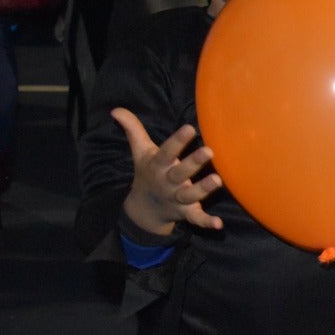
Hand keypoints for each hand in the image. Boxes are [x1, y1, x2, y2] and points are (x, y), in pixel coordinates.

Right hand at [114, 108, 224, 234]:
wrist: (144, 208)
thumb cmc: (148, 172)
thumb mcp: (140, 152)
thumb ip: (133, 130)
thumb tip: (116, 109)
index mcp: (158, 166)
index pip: (167, 152)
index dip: (177, 140)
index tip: (190, 128)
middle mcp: (168, 182)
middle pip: (180, 173)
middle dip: (193, 163)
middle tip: (209, 150)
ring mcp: (177, 198)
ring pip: (190, 195)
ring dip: (203, 189)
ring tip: (218, 180)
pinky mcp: (186, 212)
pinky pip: (196, 218)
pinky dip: (206, 222)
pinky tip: (218, 225)